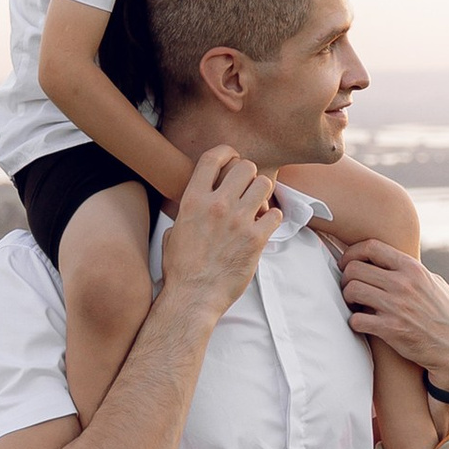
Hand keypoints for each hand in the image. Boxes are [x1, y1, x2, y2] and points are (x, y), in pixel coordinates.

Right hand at [157, 145, 279, 316]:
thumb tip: (194, 205)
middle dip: (249, 175)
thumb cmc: (181, 269)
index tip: (232, 158)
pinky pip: (276, 214)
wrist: (193, 297)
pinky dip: (273, 218)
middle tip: (247, 190)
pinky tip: (264, 227)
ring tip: (257, 208)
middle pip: (245, 167)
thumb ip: (187, 212)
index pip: (213, 159)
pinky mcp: (256, 239)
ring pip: (264, 185)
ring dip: (263, 194)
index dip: (226, 152)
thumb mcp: (173, 232)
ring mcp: (238, 221)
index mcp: (193, 200)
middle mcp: (216, 205)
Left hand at [339, 241, 448, 393]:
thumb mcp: (435, 284)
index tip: (348, 263)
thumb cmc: (448, 316)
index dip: (352, 253)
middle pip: (355, 268)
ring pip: (351, 290)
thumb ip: (413, 272)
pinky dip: (354, 322)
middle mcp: (404, 284)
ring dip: (347, 298)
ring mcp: (397, 306)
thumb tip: (392, 262)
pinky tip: (362, 323)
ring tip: (354, 304)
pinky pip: (356, 319)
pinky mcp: (391, 330)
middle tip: (349, 287)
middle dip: (345, 277)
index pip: (371, 247)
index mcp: (413, 269)